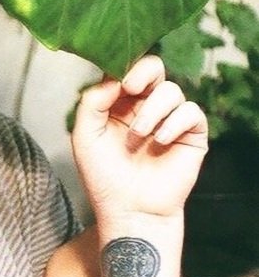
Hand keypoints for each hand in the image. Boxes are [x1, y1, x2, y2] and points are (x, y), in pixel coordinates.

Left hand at [71, 55, 207, 226]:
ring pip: (171, 90)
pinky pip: (191, 112)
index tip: (117, 80)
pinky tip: (160, 140)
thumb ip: (92, 102)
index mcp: (118, 105)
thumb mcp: (85, 135)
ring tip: (139, 136)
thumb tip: (114, 77)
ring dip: (152, 110)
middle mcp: (144, 108)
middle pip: (153, 69)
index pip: (124, 71)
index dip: (122, 67)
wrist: (129, 209)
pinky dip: (174, 122)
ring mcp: (168, 120)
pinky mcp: (191, 135)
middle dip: (143, 72)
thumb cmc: (104, 176)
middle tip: (131, 88)